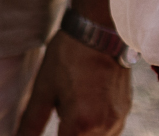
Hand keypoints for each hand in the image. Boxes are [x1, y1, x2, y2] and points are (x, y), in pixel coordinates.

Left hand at [14, 30, 129, 135]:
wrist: (98, 33)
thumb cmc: (67, 57)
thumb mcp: (43, 88)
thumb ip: (32, 121)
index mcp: (82, 123)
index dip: (54, 135)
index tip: (54, 117)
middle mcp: (105, 127)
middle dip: (66, 129)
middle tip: (61, 101)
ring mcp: (119, 121)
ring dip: (80, 128)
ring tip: (73, 97)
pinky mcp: (126, 112)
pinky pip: (107, 130)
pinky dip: (93, 123)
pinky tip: (84, 99)